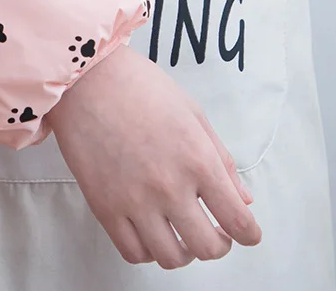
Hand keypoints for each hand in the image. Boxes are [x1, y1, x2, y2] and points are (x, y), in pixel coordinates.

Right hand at [46, 45, 260, 269]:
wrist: (86, 77)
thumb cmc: (140, 86)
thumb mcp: (192, 113)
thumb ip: (220, 158)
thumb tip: (243, 199)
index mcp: (198, 160)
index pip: (238, 221)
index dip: (249, 234)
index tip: (247, 233)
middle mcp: (170, 186)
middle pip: (208, 248)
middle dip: (219, 245)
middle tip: (216, 233)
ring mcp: (135, 200)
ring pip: (171, 257)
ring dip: (184, 251)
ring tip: (181, 234)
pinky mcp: (104, 207)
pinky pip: (133, 252)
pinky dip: (148, 250)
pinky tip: (151, 231)